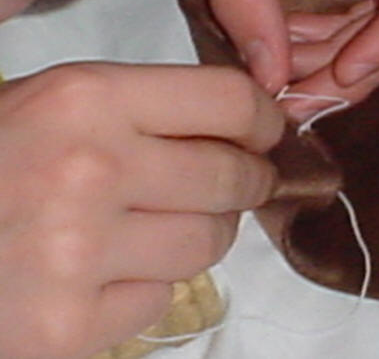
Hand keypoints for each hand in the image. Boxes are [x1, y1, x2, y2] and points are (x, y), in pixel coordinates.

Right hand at [0, 63, 282, 358]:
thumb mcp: (57, 106)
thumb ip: (146, 112)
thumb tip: (239, 129)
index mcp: (87, 99)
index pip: (228, 102)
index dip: (264, 118)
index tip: (270, 131)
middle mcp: (90, 170)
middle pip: (233, 178)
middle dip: (250, 179)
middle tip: (241, 180)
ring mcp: (79, 256)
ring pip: (209, 243)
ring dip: (202, 232)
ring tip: (159, 222)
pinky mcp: (68, 330)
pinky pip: (162, 297)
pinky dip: (150, 281)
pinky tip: (106, 269)